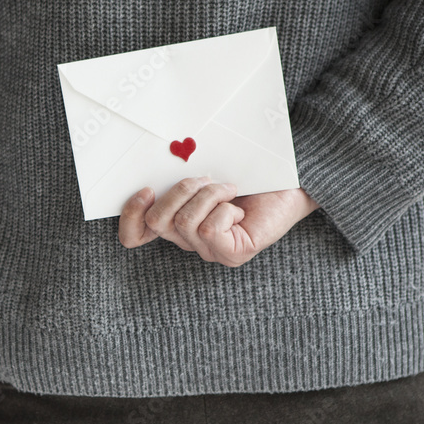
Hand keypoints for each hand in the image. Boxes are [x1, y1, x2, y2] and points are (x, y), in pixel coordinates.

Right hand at [118, 176, 319, 266]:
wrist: (292, 181)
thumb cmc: (251, 173)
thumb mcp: (206, 170)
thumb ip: (179, 176)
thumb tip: (153, 170)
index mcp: (177, 221)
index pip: (135, 235)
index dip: (131, 215)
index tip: (146, 189)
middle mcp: (190, 241)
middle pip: (156, 222)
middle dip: (179, 191)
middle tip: (206, 179)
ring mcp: (211, 251)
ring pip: (184, 222)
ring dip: (209, 194)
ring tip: (230, 188)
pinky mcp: (232, 254)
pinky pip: (209, 229)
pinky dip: (224, 208)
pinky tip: (240, 207)